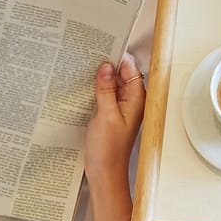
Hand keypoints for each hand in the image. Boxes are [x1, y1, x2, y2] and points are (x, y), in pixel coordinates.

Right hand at [84, 55, 145, 186]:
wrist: (104, 173)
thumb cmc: (108, 150)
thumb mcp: (105, 115)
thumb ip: (106, 89)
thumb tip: (106, 67)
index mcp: (136, 99)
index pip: (130, 69)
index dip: (117, 57)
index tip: (103, 47)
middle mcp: (131, 102)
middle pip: (120, 75)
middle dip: (106, 66)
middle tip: (88, 56)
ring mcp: (120, 108)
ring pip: (111, 84)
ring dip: (99, 78)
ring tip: (83, 70)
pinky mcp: (110, 114)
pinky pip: (104, 95)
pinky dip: (96, 90)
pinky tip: (83, 88)